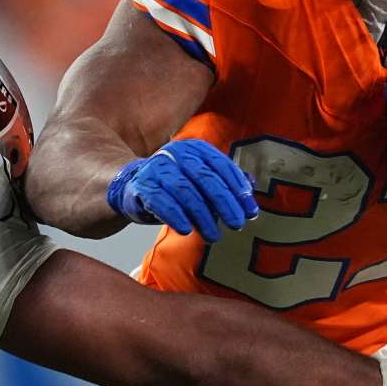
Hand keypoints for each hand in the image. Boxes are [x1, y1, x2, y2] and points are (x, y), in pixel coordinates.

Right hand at [106, 139, 258, 242]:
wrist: (135, 186)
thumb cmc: (176, 185)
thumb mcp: (202, 180)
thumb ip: (225, 181)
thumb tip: (251, 185)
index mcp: (195, 149)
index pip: (222, 166)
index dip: (239, 190)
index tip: (250, 212)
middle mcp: (176, 153)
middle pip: (206, 178)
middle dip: (225, 203)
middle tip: (237, 224)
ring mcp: (158, 168)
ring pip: (185, 191)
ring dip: (203, 216)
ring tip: (214, 236)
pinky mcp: (143, 185)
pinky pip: (161, 202)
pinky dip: (176, 216)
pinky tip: (187, 230)